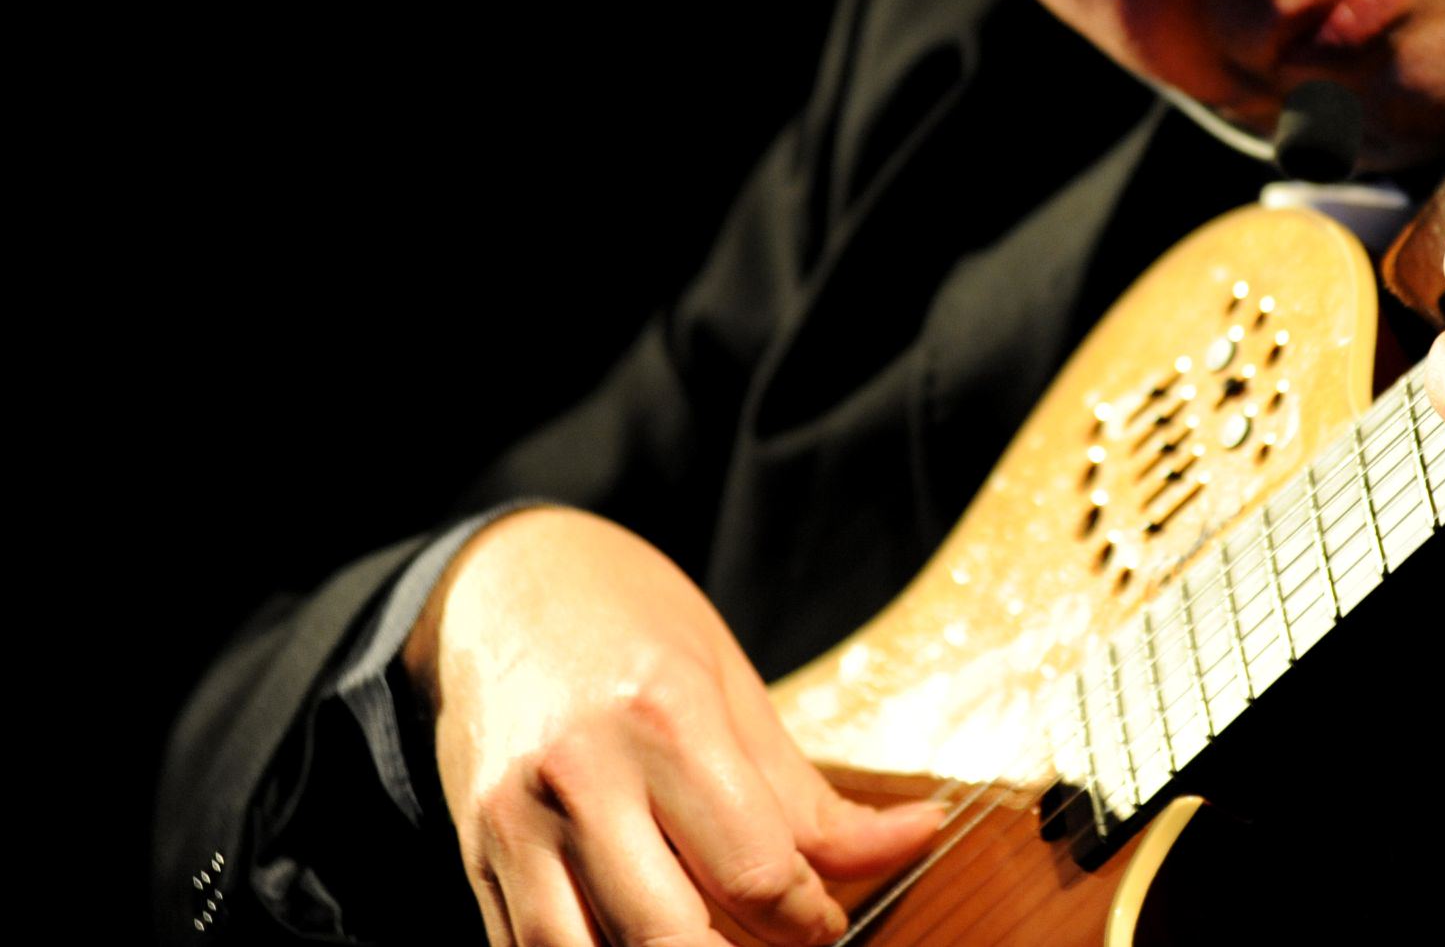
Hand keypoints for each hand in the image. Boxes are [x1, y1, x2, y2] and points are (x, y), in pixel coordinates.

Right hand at [405, 507, 943, 945]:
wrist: (502, 582)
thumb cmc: (634, 625)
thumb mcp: (735, 687)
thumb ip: (813, 796)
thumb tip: (923, 838)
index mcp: (666, 717)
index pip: (753, 871)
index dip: (809, 920)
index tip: (827, 920)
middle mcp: (580, 774)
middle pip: (669, 935)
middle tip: (779, 941)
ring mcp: (514, 820)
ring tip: (712, 942)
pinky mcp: (473, 853)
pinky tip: (637, 940)